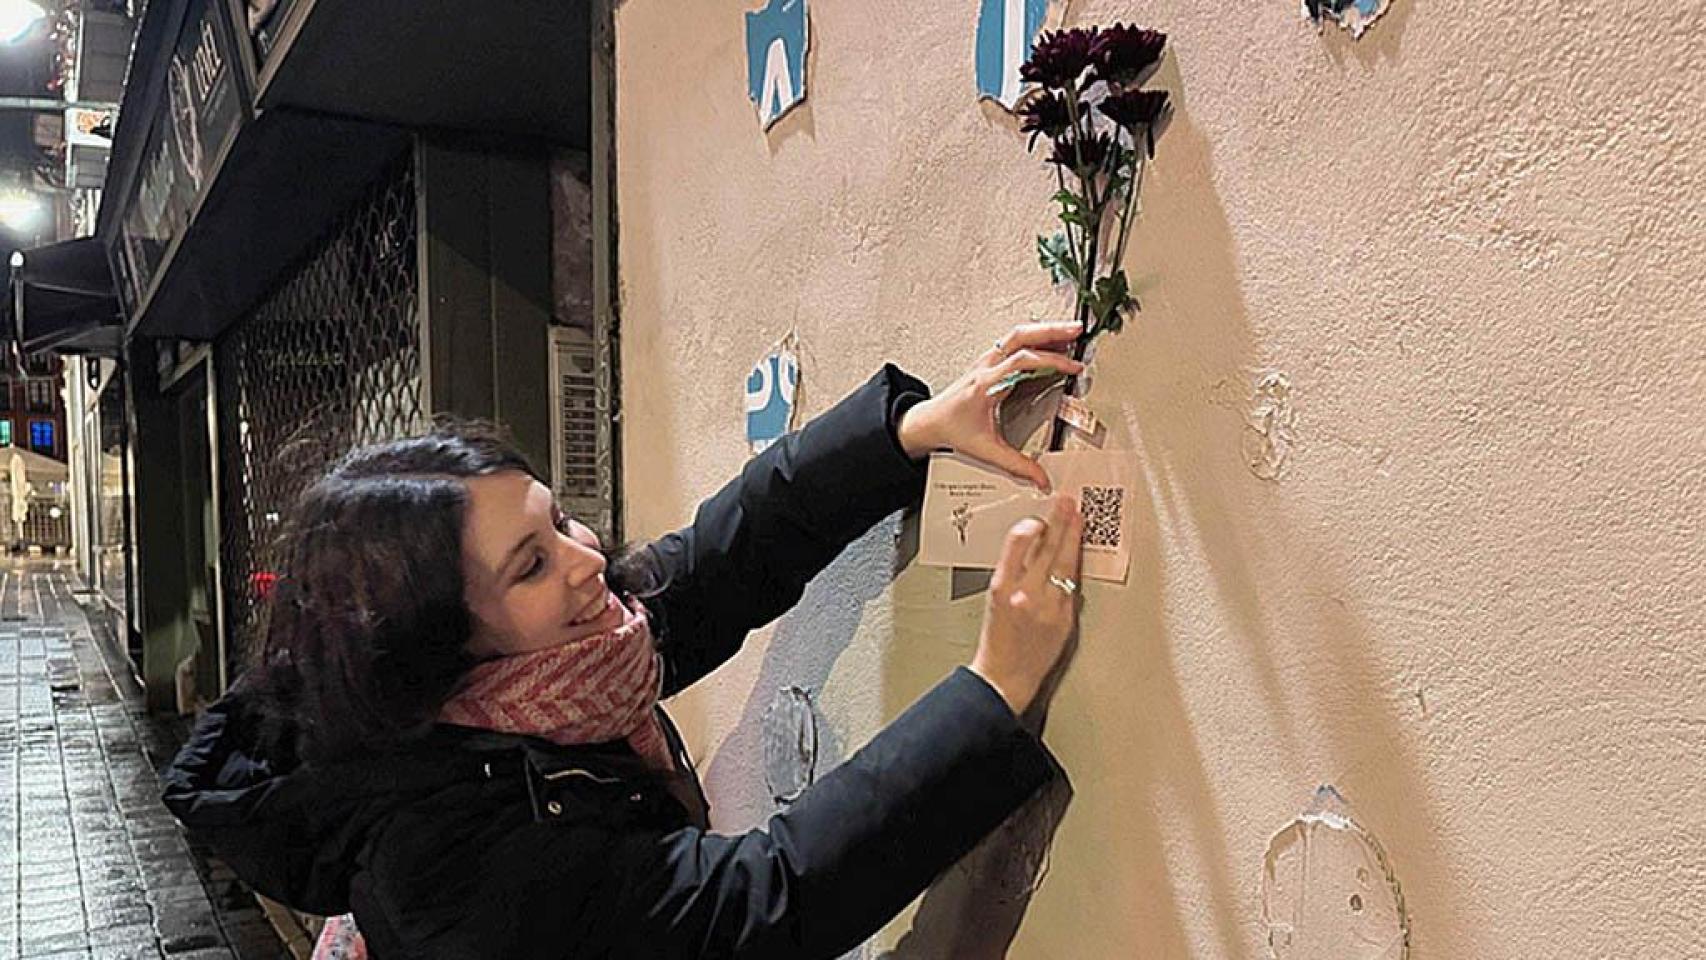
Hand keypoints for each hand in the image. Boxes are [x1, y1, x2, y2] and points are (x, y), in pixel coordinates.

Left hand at [897, 321, 1084, 490]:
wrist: (930, 421)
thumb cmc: (952, 430)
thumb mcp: (986, 450)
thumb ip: (1016, 465)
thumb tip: (1041, 478)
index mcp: (986, 384)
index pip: (1021, 362)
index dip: (1050, 361)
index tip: (1072, 368)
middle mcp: (986, 367)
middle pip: (1020, 337)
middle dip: (1050, 331)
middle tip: (1076, 331)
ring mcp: (987, 361)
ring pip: (1016, 334)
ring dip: (1044, 330)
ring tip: (1070, 332)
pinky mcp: (989, 361)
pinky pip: (1013, 341)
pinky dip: (1034, 338)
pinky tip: (1050, 342)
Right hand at [969, 494, 1084, 715]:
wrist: (1005, 676)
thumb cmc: (996, 640)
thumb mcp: (995, 600)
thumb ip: (1013, 573)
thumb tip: (1032, 548)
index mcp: (1002, 587)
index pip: (1018, 544)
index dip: (1032, 526)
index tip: (1039, 517)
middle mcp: (1026, 594)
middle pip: (1047, 548)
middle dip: (1059, 522)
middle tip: (1067, 503)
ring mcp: (1048, 607)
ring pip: (1065, 564)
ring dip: (1073, 538)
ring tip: (1078, 520)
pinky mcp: (1065, 619)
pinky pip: (1072, 586)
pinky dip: (1075, 568)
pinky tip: (1078, 554)